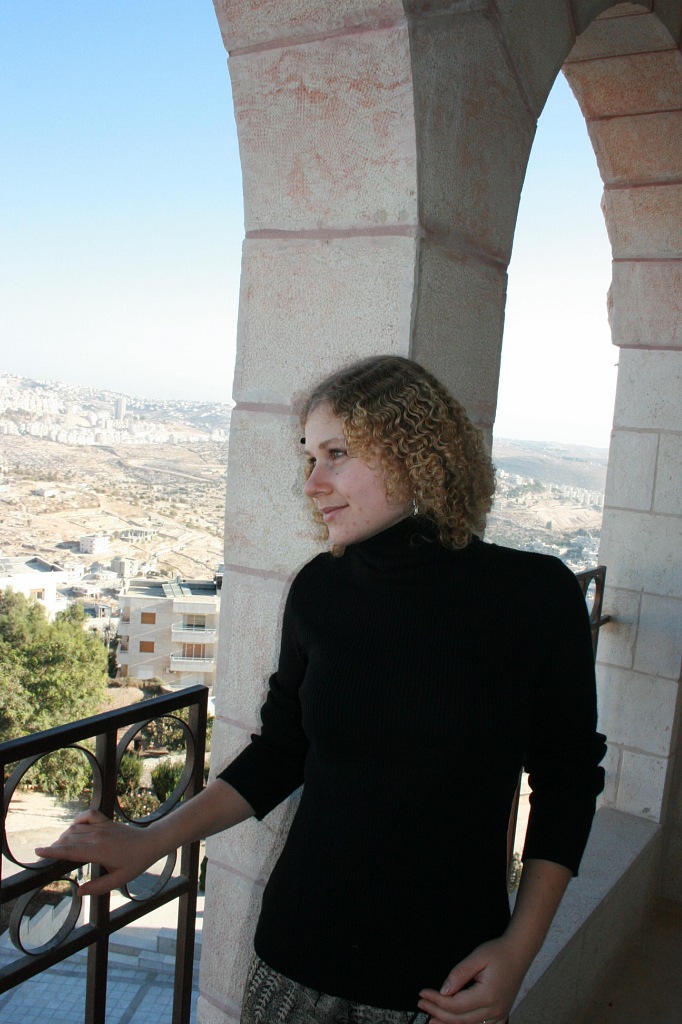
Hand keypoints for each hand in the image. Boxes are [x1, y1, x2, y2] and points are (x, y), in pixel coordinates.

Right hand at [35, 809, 163, 896]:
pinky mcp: (106, 821)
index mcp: (99, 851)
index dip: (52, 851)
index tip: (38, 851)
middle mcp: (97, 836)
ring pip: (76, 828)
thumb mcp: (118, 880)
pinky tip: (74, 827)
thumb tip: (79, 892)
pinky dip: (78, 819)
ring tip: (58, 846)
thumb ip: (98, 887)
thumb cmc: (136, 863)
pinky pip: (88, 815)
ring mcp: (102, 827)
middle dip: (55, 846)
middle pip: (69, 839)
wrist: (150, 842)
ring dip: (64, 836)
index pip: (70, 851)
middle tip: (46, 855)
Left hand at [417, 936, 526, 1023]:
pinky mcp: (500, 1015)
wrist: (519, 953)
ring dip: (448, 1023)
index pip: (455, 1005)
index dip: (436, 1001)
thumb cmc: (499, 953)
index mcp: (488, 996)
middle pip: (460, 1019)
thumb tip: (443, 991)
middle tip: (422, 1005)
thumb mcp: (477, 957)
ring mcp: (499, 1015)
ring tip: (431, 1020)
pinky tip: (452, 1022)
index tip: (423, 994)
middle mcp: (494, 1010)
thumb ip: (459, 974)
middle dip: (438, 1013)